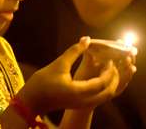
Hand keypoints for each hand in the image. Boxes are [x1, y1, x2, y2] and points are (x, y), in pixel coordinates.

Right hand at [17, 37, 134, 114]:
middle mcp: (84, 101)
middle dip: (114, 78)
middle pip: (108, 92)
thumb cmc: (42, 82)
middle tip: (112, 64)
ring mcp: (82, 105)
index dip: (108, 70)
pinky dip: (103, 88)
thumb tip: (86, 39)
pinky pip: (98, 98)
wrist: (31, 101)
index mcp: (80, 91)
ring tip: (107, 69)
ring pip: (105, 97)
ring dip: (110, 84)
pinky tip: (98, 76)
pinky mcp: (80, 105)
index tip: (109, 58)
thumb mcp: (58, 65)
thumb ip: (74, 51)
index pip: (102, 82)